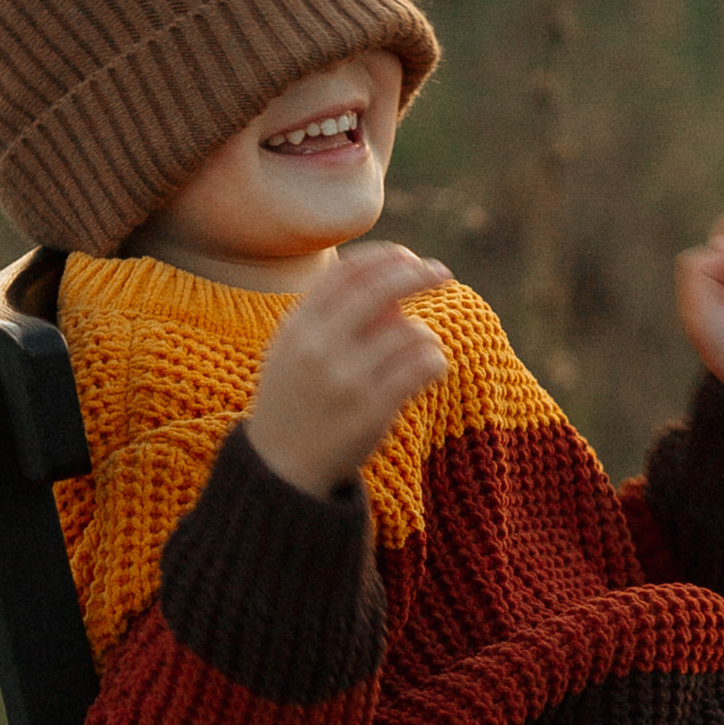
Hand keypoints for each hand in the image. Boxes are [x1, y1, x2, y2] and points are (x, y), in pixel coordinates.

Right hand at [245, 244, 452, 493]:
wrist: (281, 467)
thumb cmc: (297, 401)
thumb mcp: (295, 350)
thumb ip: (331, 314)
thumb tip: (393, 282)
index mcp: (298, 327)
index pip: (346, 272)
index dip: (383, 258)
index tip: (408, 257)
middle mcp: (319, 347)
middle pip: (379, 290)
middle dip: (417, 274)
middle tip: (442, 273)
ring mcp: (346, 378)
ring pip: (409, 331)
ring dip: (426, 336)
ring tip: (422, 350)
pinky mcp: (372, 409)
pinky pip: (423, 366)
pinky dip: (436, 362)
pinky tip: (432, 370)